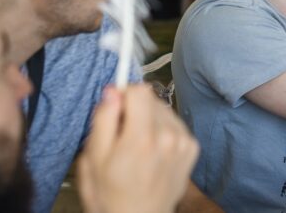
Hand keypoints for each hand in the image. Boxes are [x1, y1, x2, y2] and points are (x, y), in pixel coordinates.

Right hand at [77, 85, 198, 212]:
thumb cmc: (111, 194)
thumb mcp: (93, 159)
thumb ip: (103, 120)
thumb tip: (112, 91)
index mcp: (142, 138)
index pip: (140, 90)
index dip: (123, 96)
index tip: (115, 110)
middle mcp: (169, 136)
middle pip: (151, 98)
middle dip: (135, 109)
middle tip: (123, 135)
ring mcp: (184, 142)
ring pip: (164, 109)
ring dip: (150, 119)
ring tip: (139, 146)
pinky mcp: (192, 147)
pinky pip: (175, 123)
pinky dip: (163, 130)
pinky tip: (153, 150)